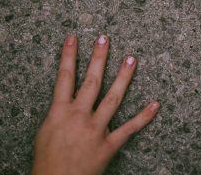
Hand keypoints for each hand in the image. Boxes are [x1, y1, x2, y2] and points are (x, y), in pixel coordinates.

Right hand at [32, 34, 158, 174]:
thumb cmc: (47, 162)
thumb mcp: (45, 132)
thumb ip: (59, 112)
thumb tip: (67, 96)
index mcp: (59, 113)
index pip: (64, 77)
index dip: (69, 56)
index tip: (73, 37)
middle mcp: (78, 117)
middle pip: (91, 82)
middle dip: (98, 58)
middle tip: (105, 39)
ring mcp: (95, 129)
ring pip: (113, 98)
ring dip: (124, 77)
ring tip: (132, 58)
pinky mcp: (108, 145)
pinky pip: (129, 129)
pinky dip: (143, 117)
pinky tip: (155, 104)